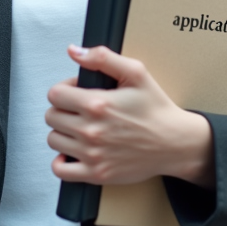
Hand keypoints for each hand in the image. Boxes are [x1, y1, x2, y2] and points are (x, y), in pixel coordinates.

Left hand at [45, 45, 214, 187]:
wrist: (174, 142)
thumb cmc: (156, 109)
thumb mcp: (136, 72)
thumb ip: (102, 58)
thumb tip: (74, 51)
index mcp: (97, 104)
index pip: (55, 95)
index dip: (64, 89)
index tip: (76, 92)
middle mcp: (91, 131)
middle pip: (52, 117)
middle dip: (63, 109)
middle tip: (80, 110)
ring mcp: (92, 154)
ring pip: (53, 140)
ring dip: (63, 132)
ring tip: (80, 128)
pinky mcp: (96, 174)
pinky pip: (60, 170)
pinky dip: (62, 161)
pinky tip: (74, 151)